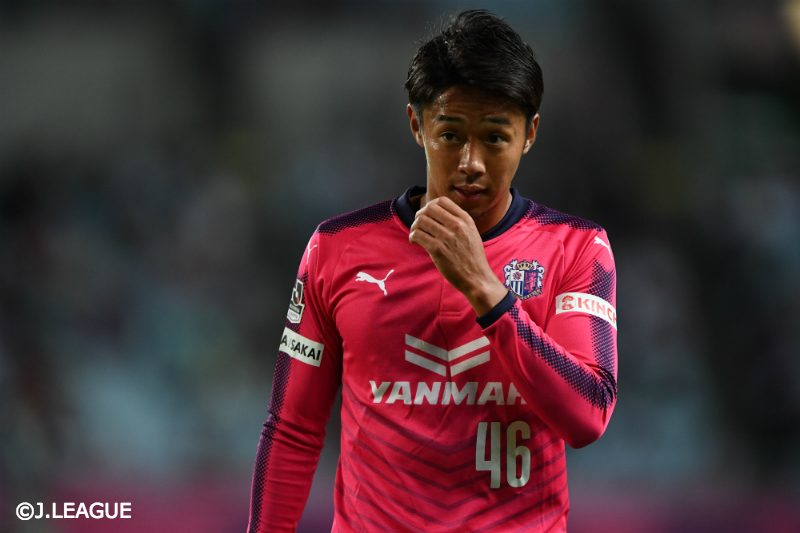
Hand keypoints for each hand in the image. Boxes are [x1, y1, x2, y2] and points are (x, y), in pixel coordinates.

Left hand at [409, 196, 507, 315]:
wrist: (477, 277)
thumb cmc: (472, 257)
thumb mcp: (471, 233)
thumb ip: (458, 221)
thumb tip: (436, 213)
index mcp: (465, 219)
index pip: (442, 201)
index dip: (430, 206)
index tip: (427, 215)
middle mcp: (457, 225)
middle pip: (429, 209)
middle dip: (419, 215)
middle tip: (418, 225)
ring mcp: (447, 237)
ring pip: (421, 221)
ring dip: (414, 227)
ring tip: (416, 235)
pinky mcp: (438, 249)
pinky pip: (418, 235)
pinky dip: (412, 237)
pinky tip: (415, 242)